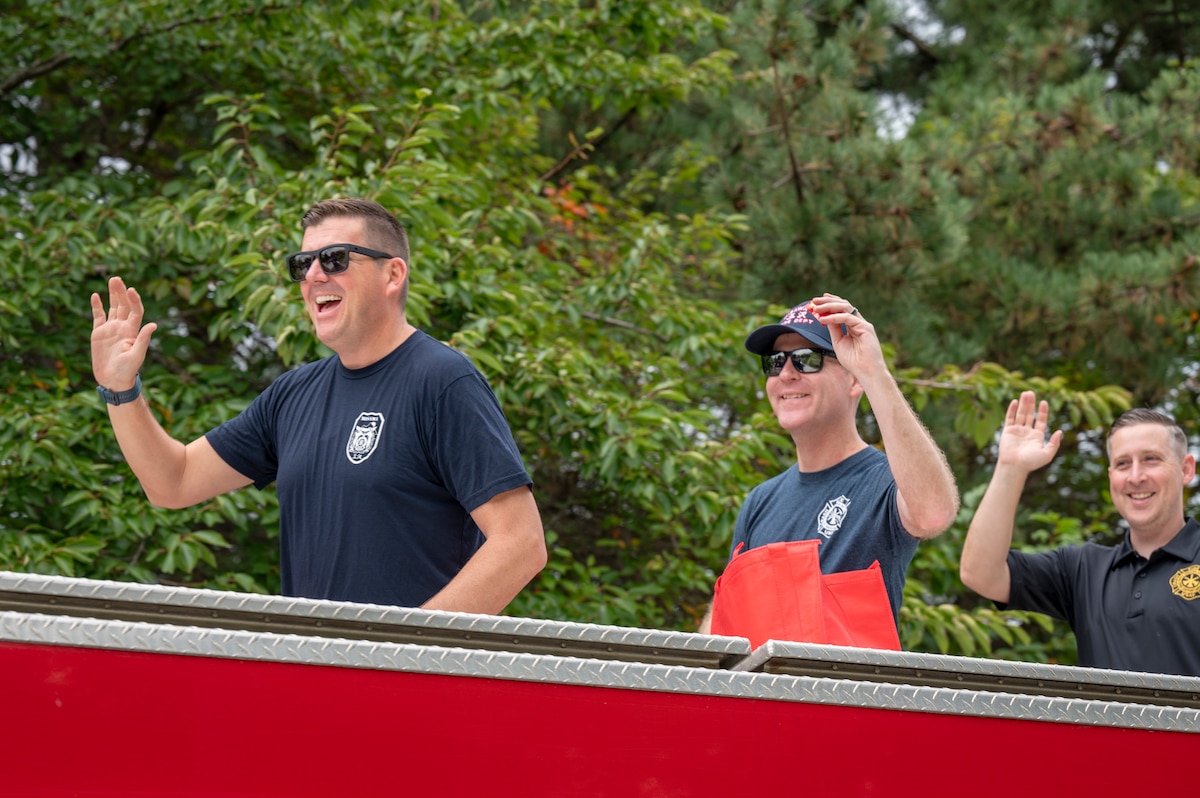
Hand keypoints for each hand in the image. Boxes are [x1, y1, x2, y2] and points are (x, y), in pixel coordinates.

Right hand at [91, 276, 156, 390]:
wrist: (113, 380)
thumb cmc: (127, 370)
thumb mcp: (137, 355)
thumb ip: (143, 339)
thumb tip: (154, 324)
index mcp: (132, 331)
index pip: (135, 311)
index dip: (134, 300)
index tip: (131, 290)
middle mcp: (122, 327)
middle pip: (123, 305)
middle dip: (121, 292)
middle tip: (117, 278)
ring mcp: (110, 329)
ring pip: (112, 307)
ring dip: (112, 294)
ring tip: (112, 280)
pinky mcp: (98, 333)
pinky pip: (98, 316)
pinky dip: (97, 306)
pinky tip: (95, 295)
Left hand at [807, 293, 884, 377]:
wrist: (867, 372)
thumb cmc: (854, 361)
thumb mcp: (838, 342)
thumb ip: (833, 329)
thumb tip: (824, 316)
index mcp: (853, 325)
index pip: (841, 309)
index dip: (830, 303)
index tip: (816, 301)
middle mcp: (859, 322)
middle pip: (843, 305)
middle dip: (828, 301)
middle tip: (814, 301)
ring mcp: (863, 324)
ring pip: (846, 307)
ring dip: (829, 306)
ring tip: (816, 308)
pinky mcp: (866, 328)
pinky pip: (847, 318)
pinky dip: (834, 317)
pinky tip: (823, 319)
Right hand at [997, 391, 1062, 472]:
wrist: (1015, 466)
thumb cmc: (1031, 462)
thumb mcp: (1047, 454)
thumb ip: (1054, 443)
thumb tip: (1060, 431)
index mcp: (1037, 436)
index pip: (1041, 421)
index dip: (1043, 411)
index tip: (1044, 402)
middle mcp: (1027, 432)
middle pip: (1030, 415)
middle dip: (1031, 404)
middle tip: (1031, 392)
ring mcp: (1017, 431)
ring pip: (1021, 414)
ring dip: (1023, 404)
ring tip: (1025, 393)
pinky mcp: (1008, 431)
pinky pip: (1010, 418)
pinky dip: (1012, 410)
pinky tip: (1015, 401)